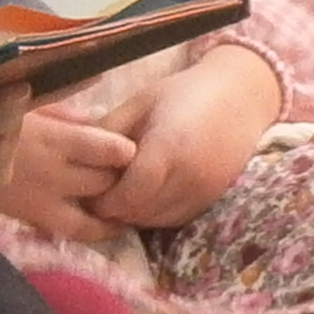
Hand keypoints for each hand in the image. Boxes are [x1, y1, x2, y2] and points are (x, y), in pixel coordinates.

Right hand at [0, 111, 139, 244]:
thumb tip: (99, 108)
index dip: (125, 150)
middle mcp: (52, 173)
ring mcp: (42, 200)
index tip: (132, 145)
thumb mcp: (20, 102)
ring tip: (133, 201)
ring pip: (95, 210)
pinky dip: (97, 228)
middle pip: (105, 181)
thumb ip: (60, 106)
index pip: (106, 149)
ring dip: (114, 205)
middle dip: (123, 177)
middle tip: (137, 171)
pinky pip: (75, 229)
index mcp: (51, 138)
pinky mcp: (32, 217)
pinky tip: (115, 225)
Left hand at [95, 46, 281, 229]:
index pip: (127, 194)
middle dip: (113, 208)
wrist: (239, 97)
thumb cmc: (183, 93)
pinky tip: (144, 194)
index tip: (88, 188)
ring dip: (132, 213)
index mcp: (168, 148)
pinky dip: (153, 213)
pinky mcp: (211, 200)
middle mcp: (189, 177)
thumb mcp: (140, 102)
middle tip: (97, 191)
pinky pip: (173, 219)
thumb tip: (74, 157)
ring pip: (154, 220)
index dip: (103, 199)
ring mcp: (203, 192)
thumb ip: (107, 131)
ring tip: (120, 191)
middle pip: (138, 212)